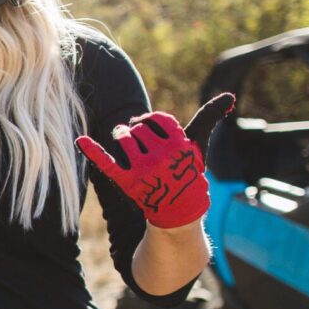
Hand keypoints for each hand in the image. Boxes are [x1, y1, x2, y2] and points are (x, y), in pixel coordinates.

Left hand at [76, 92, 234, 228]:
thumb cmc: (188, 174)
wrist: (179, 212)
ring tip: (125, 141)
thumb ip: (208, 119)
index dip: (151, 121)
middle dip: (137, 131)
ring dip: (121, 136)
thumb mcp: (198, 147)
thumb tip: (228, 96)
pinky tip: (80, 140)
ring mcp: (144, 170)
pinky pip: (106, 162)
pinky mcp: (127, 183)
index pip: (157, 119)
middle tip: (140, 143)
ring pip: (123, 138)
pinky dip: (92, 151)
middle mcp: (162, 156)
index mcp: (181, 145)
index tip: (149, 127)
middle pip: (139, 129)